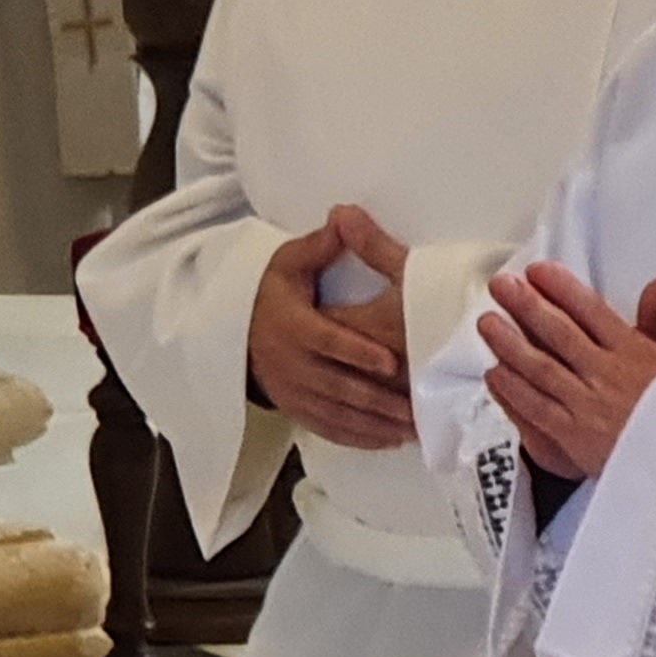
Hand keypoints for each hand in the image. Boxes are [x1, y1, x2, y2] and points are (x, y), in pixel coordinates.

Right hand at [245, 204, 416, 449]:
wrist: (238, 329)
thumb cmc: (275, 293)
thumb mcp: (288, 264)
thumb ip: (319, 246)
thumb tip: (343, 217)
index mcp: (291, 325)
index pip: (326, 341)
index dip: (356, 352)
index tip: (390, 362)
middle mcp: (289, 363)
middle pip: (336, 385)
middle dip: (377, 399)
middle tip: (417, 408)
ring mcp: (292, 391)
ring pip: (336, 412)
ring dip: (375, 423)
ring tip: (414, 427)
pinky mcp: (296, 410)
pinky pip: (328, 428)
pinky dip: (359, 437)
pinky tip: (390, 440)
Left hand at [475, 263, 655, 480]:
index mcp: (637, 354)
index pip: (591, 312)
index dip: (561, 289)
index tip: (538, 271)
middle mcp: (606, 376)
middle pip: (557, 334)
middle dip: (525, 306)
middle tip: (500, 286)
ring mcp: (586, 408)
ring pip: (538, 368)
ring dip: (509, 343)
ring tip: (487, 322)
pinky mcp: (574, 440)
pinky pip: (535, 409)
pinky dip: (511, 391)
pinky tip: (494, 374)